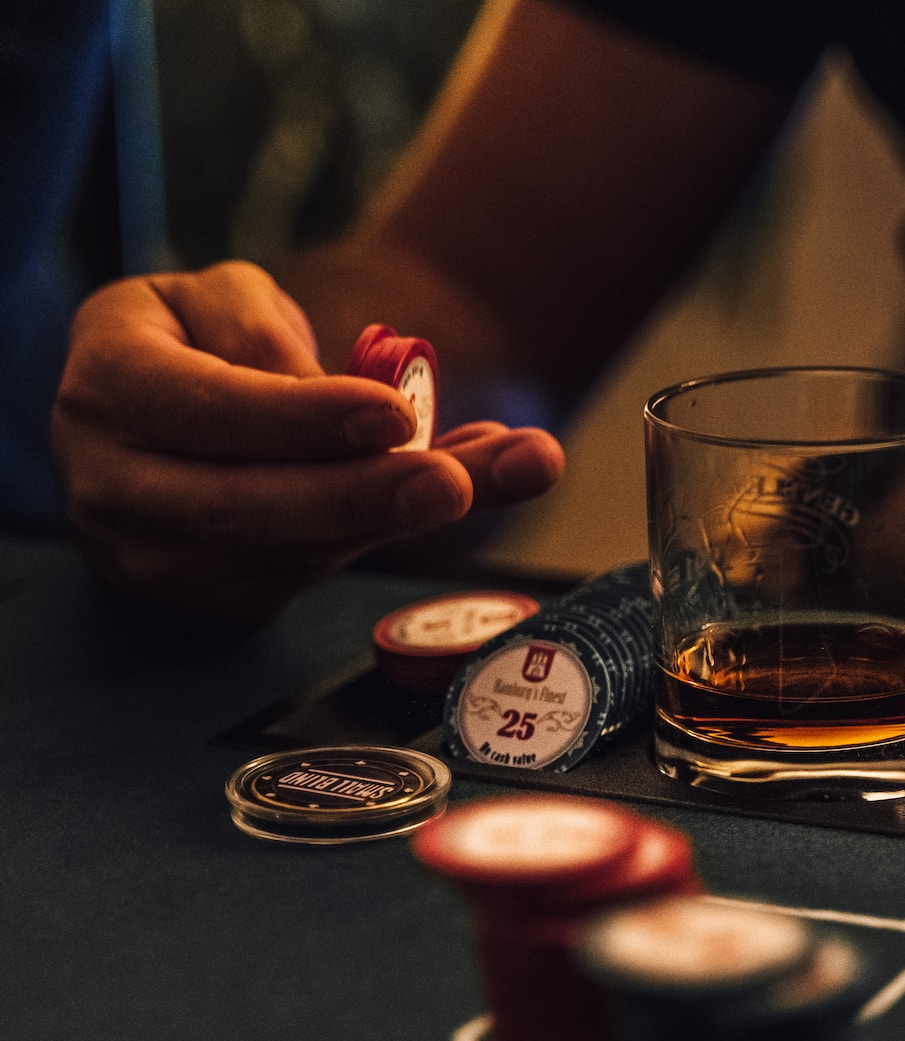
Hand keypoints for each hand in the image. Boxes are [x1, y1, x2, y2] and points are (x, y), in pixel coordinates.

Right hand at [52, 261, 563, 624]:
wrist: (144, 427)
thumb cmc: (190, 345)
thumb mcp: (217, 299)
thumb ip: (267, 331)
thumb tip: (337, 394)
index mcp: (111, 385)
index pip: (208, 410)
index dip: (301, 417)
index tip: (394, 413)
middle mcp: (116, 486)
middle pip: (246, 507)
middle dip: (361, 495)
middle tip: (453, 482)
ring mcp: (158, 559)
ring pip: (296, 551)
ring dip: (407, 517)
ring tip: (516, 468)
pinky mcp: (215, 601)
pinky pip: (317, 571)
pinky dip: (397, 531)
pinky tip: (471, 486)